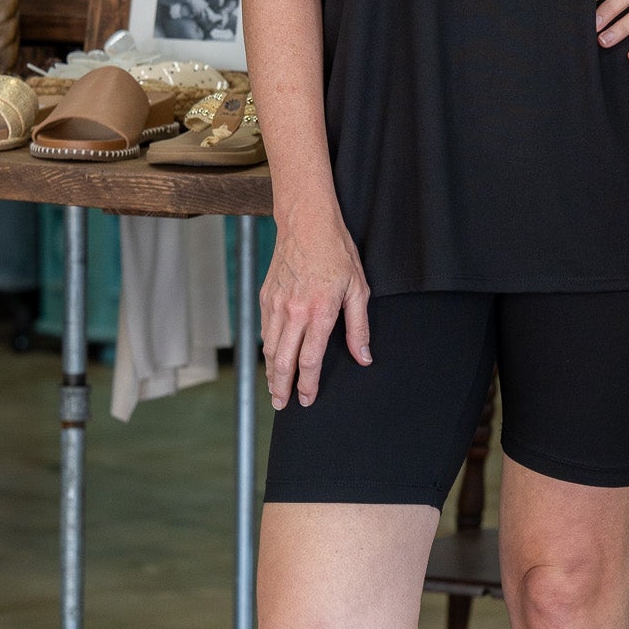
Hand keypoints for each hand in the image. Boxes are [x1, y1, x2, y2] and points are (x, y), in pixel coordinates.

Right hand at [260, 208, 370, 409]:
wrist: (306, 223)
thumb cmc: (336, 252)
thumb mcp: (358, 289)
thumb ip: (359, 327)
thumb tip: (364, 357)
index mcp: (319, 311)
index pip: (309, 359)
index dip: (308, 385)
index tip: (307, 399)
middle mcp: (293, 311)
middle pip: (283, 360)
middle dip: (282, 387)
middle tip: (282, 405)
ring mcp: (275, 304)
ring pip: (269, 348)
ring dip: (271, 372)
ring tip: (275, 389)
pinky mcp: (265, 296)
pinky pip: (264, 330)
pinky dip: (267, 349)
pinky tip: (272, 359)